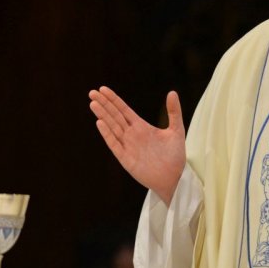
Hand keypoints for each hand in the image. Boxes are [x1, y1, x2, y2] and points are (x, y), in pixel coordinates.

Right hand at [89, 86, 185, 202]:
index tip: (103, 89)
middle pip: (114, 116)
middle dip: (104, 104)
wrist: (174, 178)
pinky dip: (107, 133)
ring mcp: (127, 146)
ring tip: (93, 103)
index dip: (113, 99)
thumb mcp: (176, 130)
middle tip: (92, 92)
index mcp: (141, 126)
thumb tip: (172, 92)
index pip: (123, 110)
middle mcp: (131, 134)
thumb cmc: (175, 156)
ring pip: (112, 127)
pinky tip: (100, 123)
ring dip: (103, 115)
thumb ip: (174, 112)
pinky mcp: (125, 158)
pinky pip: (114, 143)